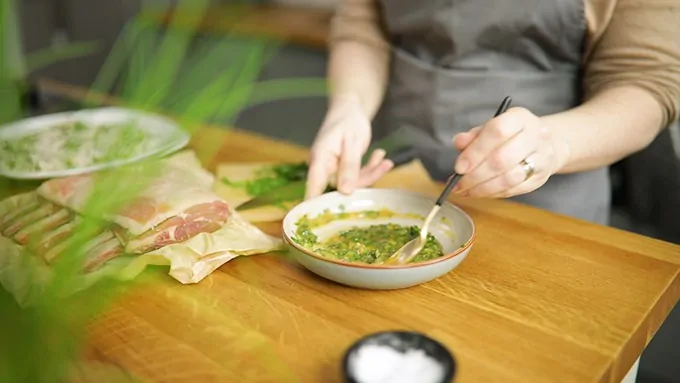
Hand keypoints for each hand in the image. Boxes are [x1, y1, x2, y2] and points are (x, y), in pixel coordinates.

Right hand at [305, 98, 393, 198]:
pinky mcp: (346, 169)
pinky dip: (372, 168)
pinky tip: (381, 156)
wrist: (350, 108)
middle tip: (384, 166)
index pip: (314, 188)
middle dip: (365, 179)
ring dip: (372, 172)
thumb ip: (349, 166)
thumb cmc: (347, 121)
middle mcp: (325, 168)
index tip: (323, 224)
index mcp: (320, 161)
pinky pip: (359, 176)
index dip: (315, 207)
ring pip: (354, 183)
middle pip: (341, 188)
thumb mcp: (351, 142)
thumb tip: (345, 192)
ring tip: (386, 159)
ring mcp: (336, 170)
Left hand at [451, 107, 569, 197]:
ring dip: (483, 188)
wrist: (544, 144)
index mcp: (520, 118)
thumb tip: (459, 142)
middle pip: (502, 159)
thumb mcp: (491, 127)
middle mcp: (535, 136)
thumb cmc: (511, 136)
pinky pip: (514, 190)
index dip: (475, 152)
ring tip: (466, 191)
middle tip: (459, 183)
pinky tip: (480, 193)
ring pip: (509, 178)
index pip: (497, 132)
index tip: (459, 167)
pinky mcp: (540, 177)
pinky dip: (493, 193)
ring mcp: (541, 158)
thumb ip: (473, 136)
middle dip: (475, 175)